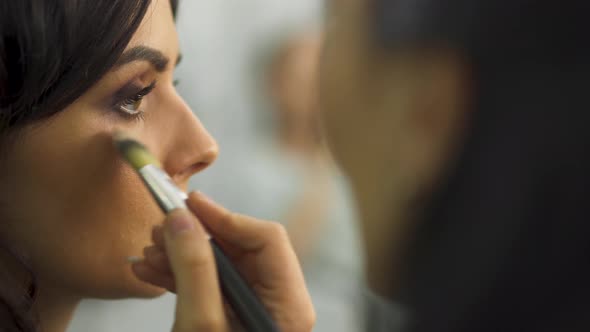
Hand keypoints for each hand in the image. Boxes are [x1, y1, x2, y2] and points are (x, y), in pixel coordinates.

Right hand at [131, 191, 314, 331]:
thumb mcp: (200, 326)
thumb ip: (194, 269)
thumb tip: (182, 219)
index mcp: (288, 306)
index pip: (267, 240)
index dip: (227, 217)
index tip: (190, 204)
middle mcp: (277, 305)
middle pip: (242, 249)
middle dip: (197, 237)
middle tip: (160, 228)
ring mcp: (254, 312)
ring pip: (221, 265)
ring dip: (182, 255)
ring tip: (147, 254)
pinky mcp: (232, 320)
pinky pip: (210, 285)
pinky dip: (181, 276)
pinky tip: (151, 272)